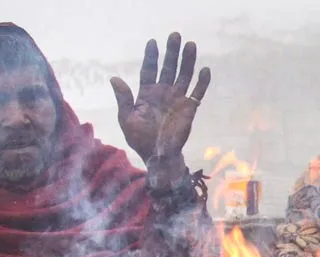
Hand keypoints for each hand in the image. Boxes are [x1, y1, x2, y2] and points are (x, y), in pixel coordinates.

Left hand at [111, 33, 210, 161]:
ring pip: (184, 75)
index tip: (152, 42)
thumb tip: (114, 78)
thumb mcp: (127, 119)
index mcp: (147, 94)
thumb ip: (123, 98)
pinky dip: (202, 82)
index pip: (149, 70)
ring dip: (187, 61)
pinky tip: (205, 70)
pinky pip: (197, 92)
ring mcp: (177, 99)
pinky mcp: (189, 109)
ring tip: (190, 45)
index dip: (151, 57)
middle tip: (174, 35)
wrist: (158, 157)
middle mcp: (163, 93)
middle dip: (171, 52)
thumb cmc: (140, 139)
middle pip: (168, 68)